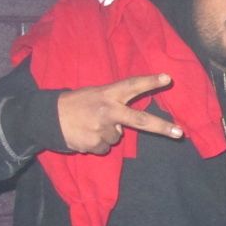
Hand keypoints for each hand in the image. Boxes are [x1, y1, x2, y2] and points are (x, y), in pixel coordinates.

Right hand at [57, 73, 182, 153]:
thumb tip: (122, 127)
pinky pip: (103, 147)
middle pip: (140, 120)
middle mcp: (107, 111)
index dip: (150, 82)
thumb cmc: (73, 105)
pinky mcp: (94, 144)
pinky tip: (83, 135)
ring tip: (88, 126)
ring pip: (116, 137)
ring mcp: (101, 129)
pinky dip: (95, 144)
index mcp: (107, 94)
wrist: (45, 119)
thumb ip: (112, 107)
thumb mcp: (93, 95)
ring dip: (105, 134)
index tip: (168, 78)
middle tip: (179, 132)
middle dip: (161, 127)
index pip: (132, 85)